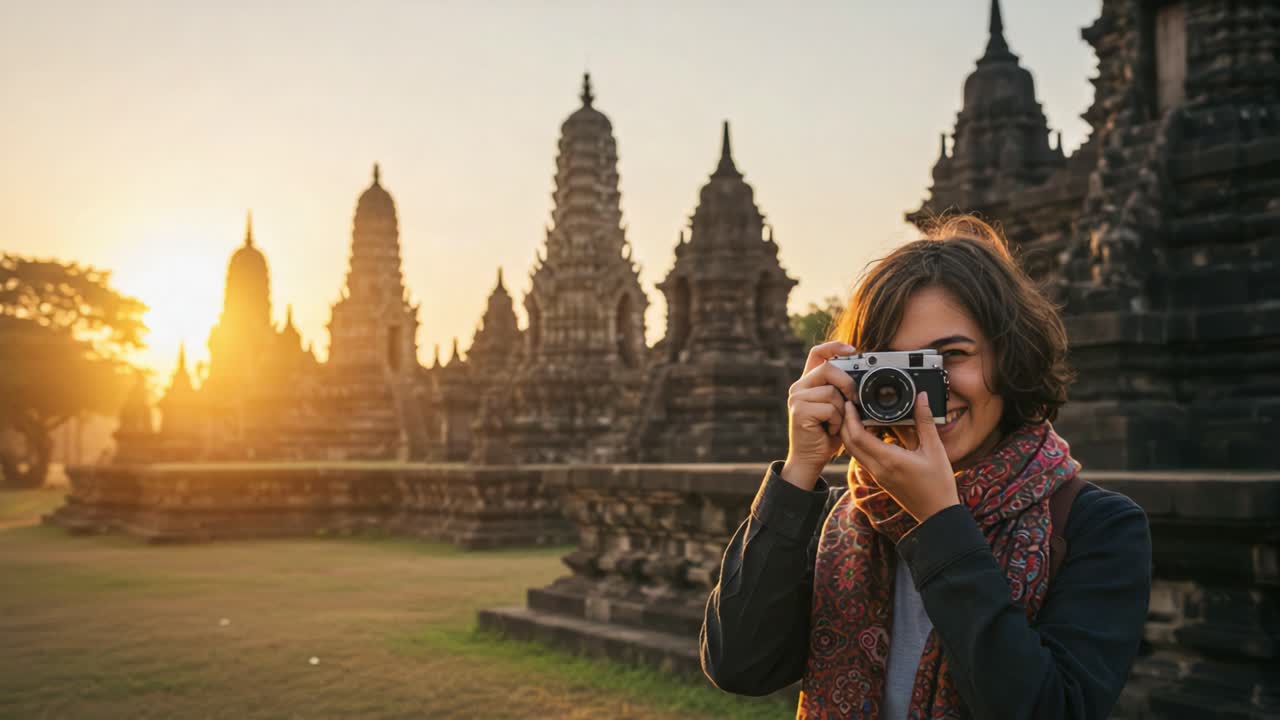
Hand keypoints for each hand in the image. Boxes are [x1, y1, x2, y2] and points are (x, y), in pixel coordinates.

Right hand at [781, 341, 856, 489]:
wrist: (809, 460)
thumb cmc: (826, 435)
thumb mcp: (836, 408)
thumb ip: (841, 391)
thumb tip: (861, 378)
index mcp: (807, 382)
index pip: (817, 353)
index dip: (834, 346)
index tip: (853, 349)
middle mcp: (799, 387)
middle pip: (828, 368)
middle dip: (848, 383)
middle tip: (855, 401)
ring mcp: (797, 399)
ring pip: (832, 392)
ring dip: (842, 411)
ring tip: (836, 424)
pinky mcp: (800, 411)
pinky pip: (830, 408)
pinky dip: (837, 422)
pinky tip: (831, 431)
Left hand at [839, 392, 960, 522]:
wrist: (937, 514)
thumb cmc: (939, 484)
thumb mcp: (935, 449)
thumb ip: (925, 421)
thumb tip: (921, 397)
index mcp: (888, 460)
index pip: (857, 436)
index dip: (849, 418)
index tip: (850, 403)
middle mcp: (877, 468)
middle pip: (849, 443)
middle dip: (844, 423)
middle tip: (849, 405)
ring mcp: (877, 475)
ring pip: (853, 452)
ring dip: (849, 434)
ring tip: (856, 415)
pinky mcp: (880, 479)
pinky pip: (862, 458)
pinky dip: (859, 444)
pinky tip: (869, 432)